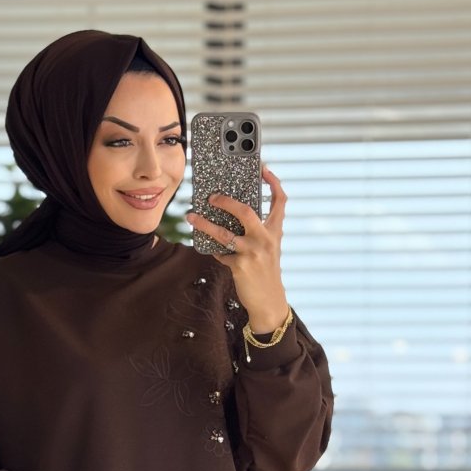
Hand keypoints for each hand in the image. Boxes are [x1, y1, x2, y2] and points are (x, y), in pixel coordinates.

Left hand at [185, 164, 290, 332]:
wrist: (269, 301)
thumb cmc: (265, 271)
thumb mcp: (268, 248)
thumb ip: (256, 231)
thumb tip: (230, 214)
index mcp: (275, 231)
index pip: (280, 201)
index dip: (273, 182)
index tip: (263, 168)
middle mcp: (266, 238)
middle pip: (245, 211)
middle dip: (225, 201)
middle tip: (211, 197)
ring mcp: (253, 252)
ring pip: (223, 233)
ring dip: (204, 224)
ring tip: (191, 216)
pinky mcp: (240, 266)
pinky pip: (220, 253)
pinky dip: (214, 250)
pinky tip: (210, 248)